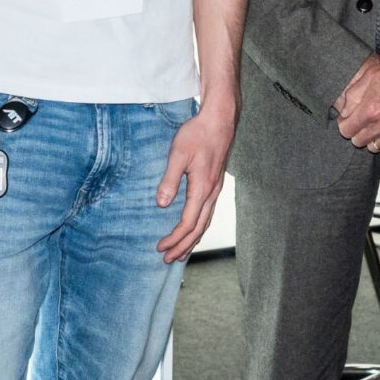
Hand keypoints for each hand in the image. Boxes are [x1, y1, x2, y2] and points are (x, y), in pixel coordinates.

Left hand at [155, 103, 234, 262]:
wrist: (219, 119)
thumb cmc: (197, 134)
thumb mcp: (178, 155)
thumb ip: (169, 180)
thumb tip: (161, 205)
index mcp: (202, 189)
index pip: (188, 223)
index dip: (174, 238)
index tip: (160, 247)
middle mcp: (212, 193)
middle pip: (198, 228)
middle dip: (183, 246)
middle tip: (168, 259)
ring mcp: (216, 189)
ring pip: (205, 222)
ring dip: (192, 240)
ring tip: (181, 252)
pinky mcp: (216, 184)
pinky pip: (208, 213)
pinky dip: (199, 226)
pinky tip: (193, 227)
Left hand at [334, 54, 379, 153]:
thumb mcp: (371, 74)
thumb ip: (354, 95)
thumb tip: (344, 109)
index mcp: (370, 111)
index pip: (346, 131)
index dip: (345, 123)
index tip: (349, 117)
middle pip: (359, 142)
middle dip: (357, 131)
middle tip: (362, 119)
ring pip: (375, 147)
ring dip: (373, 137)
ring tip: (377, 124)